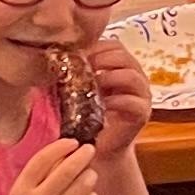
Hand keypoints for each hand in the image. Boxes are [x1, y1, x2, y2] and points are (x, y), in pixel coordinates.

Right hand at [0, 137, 102, 194]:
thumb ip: (39, 175)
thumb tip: (67, 148)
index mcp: (20, 190)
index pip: (43, 159)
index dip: (61, 146)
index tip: (72, 142)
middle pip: (67, 169)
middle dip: (83, 155)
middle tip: (90, 149)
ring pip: (83, 184)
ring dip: (90, 175)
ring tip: (88, 176)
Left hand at [78, 39, 152, 162]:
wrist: (99, 148)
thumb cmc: (88, 117)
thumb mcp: (80, 91)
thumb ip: (74, 75)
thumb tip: (53, 59)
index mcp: (122, 66)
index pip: (114, 46)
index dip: (95, 47)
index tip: (75, 56)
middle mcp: (136, 77)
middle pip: (124, 56)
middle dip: (101, 60)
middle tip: (83, 70)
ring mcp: (142, 95)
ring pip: (131, 76)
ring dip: (109, 78)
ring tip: (92, 85)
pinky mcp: (142, 113)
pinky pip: (132, 102)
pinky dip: (115, 101)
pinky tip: (100, 105)